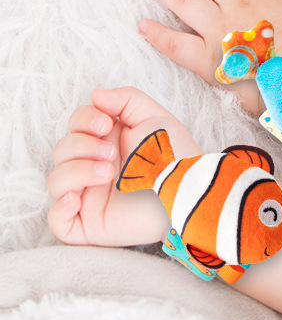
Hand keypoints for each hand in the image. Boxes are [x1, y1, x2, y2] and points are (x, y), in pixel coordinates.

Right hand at [47, 86, 199, 248]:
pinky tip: (77, 199)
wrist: (187, 191)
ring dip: (76, 171)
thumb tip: (95, 95)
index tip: (106, 125)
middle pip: (61, 150)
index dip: (82, 120)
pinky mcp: (90, 224)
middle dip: (82, 146)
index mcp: (106, 141)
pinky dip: (59, 209)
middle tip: (112, 153)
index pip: (75, 125)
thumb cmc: (175, 155)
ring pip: (55, 181)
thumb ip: (125, 99)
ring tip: (108, 173)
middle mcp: (94, 166)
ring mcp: (90, 196)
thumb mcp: (153, 117)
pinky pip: (57, 221)